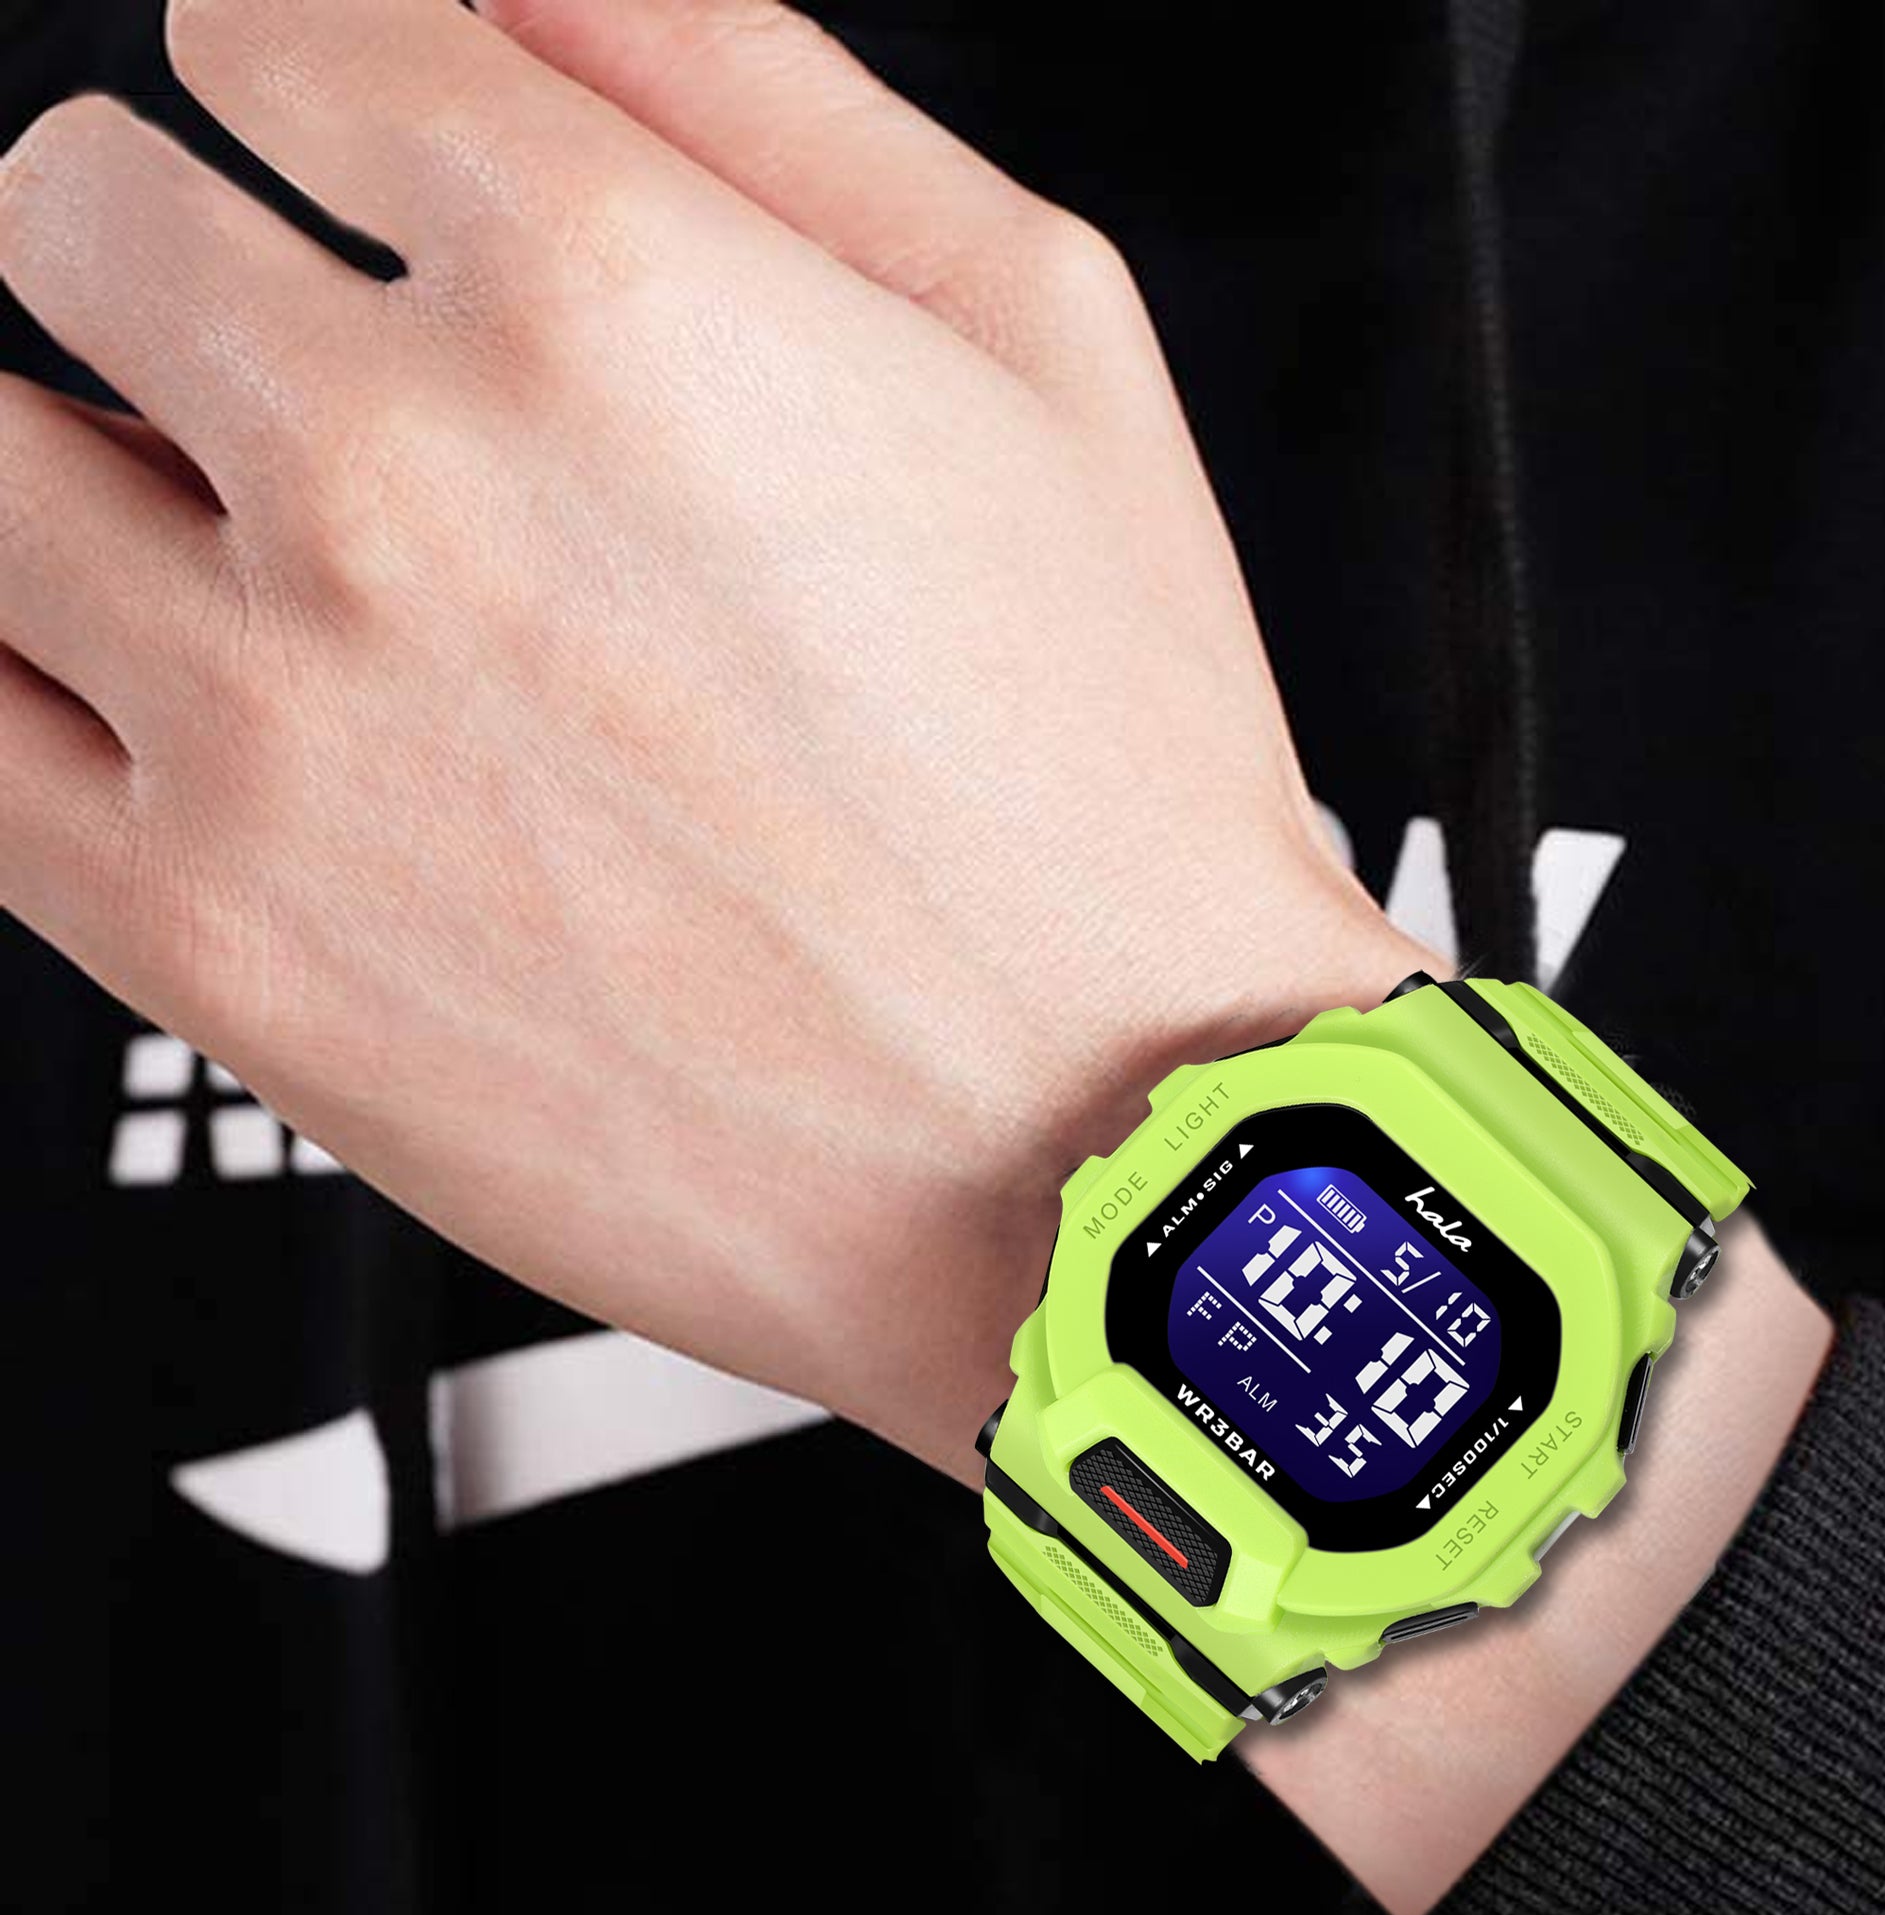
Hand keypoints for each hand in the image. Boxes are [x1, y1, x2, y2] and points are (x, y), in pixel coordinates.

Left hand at [0, 0, 1418, 1480]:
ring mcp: (281, 721)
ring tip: (256, 554)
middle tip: (307, 366)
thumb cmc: (1102, 807)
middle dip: (187, 248)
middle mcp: (406, 482)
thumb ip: (751, 75)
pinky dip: (29, 672)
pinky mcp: (217, 945)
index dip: (331, 90)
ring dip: (98, 457)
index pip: (268, 23)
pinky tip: (170, 693)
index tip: (366, 173)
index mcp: (610, 290)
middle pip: (71, 197)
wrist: (1100, 1157)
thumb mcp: (1043, 347)